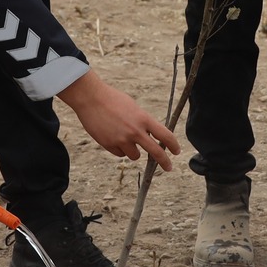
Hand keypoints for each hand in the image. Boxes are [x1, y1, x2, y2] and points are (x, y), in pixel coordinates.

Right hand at [56, 70, 179, 167]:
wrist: (90, 98)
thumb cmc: (113, 100)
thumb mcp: (133, 108)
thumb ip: (143, 122)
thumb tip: (151, 137)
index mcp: (143, 119)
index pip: (165, 135)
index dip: (173, 145)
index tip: (176, 151)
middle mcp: (135, 131)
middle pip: (155, 152)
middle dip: (164, 162)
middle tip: (169, 167)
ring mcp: (121, 140)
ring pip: (135, 156)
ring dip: (134, 151)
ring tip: (124, 138)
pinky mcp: (109, 145)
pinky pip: (120, 154)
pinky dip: (119, 149)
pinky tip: (112, 136)